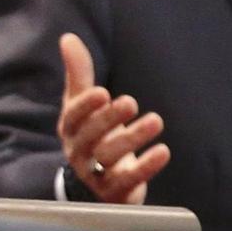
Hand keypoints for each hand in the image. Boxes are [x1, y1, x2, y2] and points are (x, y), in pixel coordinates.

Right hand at [58, 33, 167, 203]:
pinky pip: (128, 181)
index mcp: (70, 129)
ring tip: (156, 120)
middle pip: (90, 138)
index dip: (85, 107)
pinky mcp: (114, 192)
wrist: (92, 182)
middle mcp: (79, 153)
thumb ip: (78, 73)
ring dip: (132, 138)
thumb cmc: (90, 134)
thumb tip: (68, 38)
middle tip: (130, 102)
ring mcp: (95, 175)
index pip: (73, 118)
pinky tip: (163, 151)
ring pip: (109, 158)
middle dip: (109, 120)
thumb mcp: (81, 104)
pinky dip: (146, 167)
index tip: (102, 93)